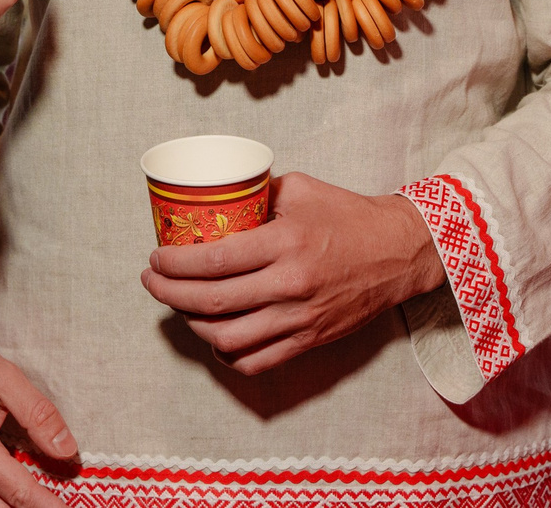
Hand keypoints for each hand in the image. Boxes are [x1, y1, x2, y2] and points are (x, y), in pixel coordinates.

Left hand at [138, 173, 445, 374]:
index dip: (175, 264)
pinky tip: (215, 335)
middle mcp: (290, 285)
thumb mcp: (301, 188)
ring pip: (227, 338)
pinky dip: (226, 354)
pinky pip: (256, 361)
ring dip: (192, 325)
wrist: (397, 252)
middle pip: (212, 302)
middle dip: (169, 294)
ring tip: (180, 306)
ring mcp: (299, 319)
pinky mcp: (308, 340)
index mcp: (285, 243)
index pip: (215, 261)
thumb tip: (216, 196)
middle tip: (152, 282)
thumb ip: (258, 193)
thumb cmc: (348, 215)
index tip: (155, 257)